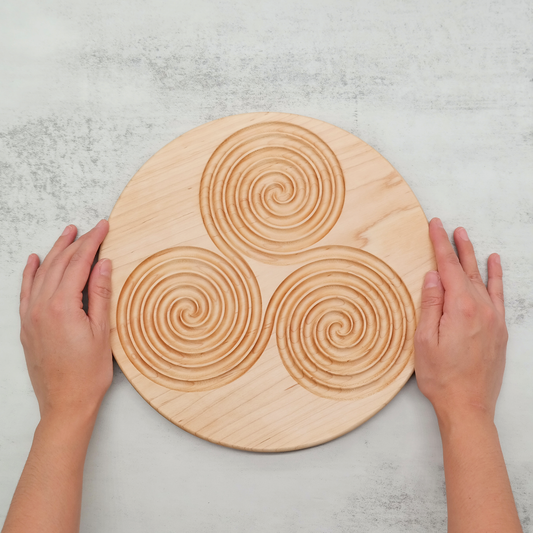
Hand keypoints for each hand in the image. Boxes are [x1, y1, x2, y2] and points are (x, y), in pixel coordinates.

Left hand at [19, 220, 112, 424]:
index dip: (92, 242)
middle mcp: (41, 307)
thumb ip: (100, 293)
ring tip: (68, 233)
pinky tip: (35, 260)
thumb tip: (102, 263)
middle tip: (92, 227)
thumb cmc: (88, 374)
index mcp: (62, 306)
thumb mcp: (101, 332)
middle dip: (77, 242)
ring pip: (42, 273)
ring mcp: (30, 316)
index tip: (103, 226)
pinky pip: (26, 291)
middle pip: (60, 264)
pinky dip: (31, 272)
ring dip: (56, 251)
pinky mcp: (26, 326)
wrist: (65, 405)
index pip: (79, 263)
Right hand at [414, 218, 507, 424]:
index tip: (435, 226)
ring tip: (467, 238)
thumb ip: (430, 304)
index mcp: (459, 309)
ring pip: (482, 279)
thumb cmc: (441, 376)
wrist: (468, 405)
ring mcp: (493, 318)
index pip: (448, 267)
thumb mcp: (424, 340)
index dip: (440, 244)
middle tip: (450, 227)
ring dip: (474, 257)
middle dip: (456, 246)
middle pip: (466, 269)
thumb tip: (434, 276)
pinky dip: (496, 277)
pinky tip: (495, 265)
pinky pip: (499, 295)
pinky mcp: (499, 329)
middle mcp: (481, 309)